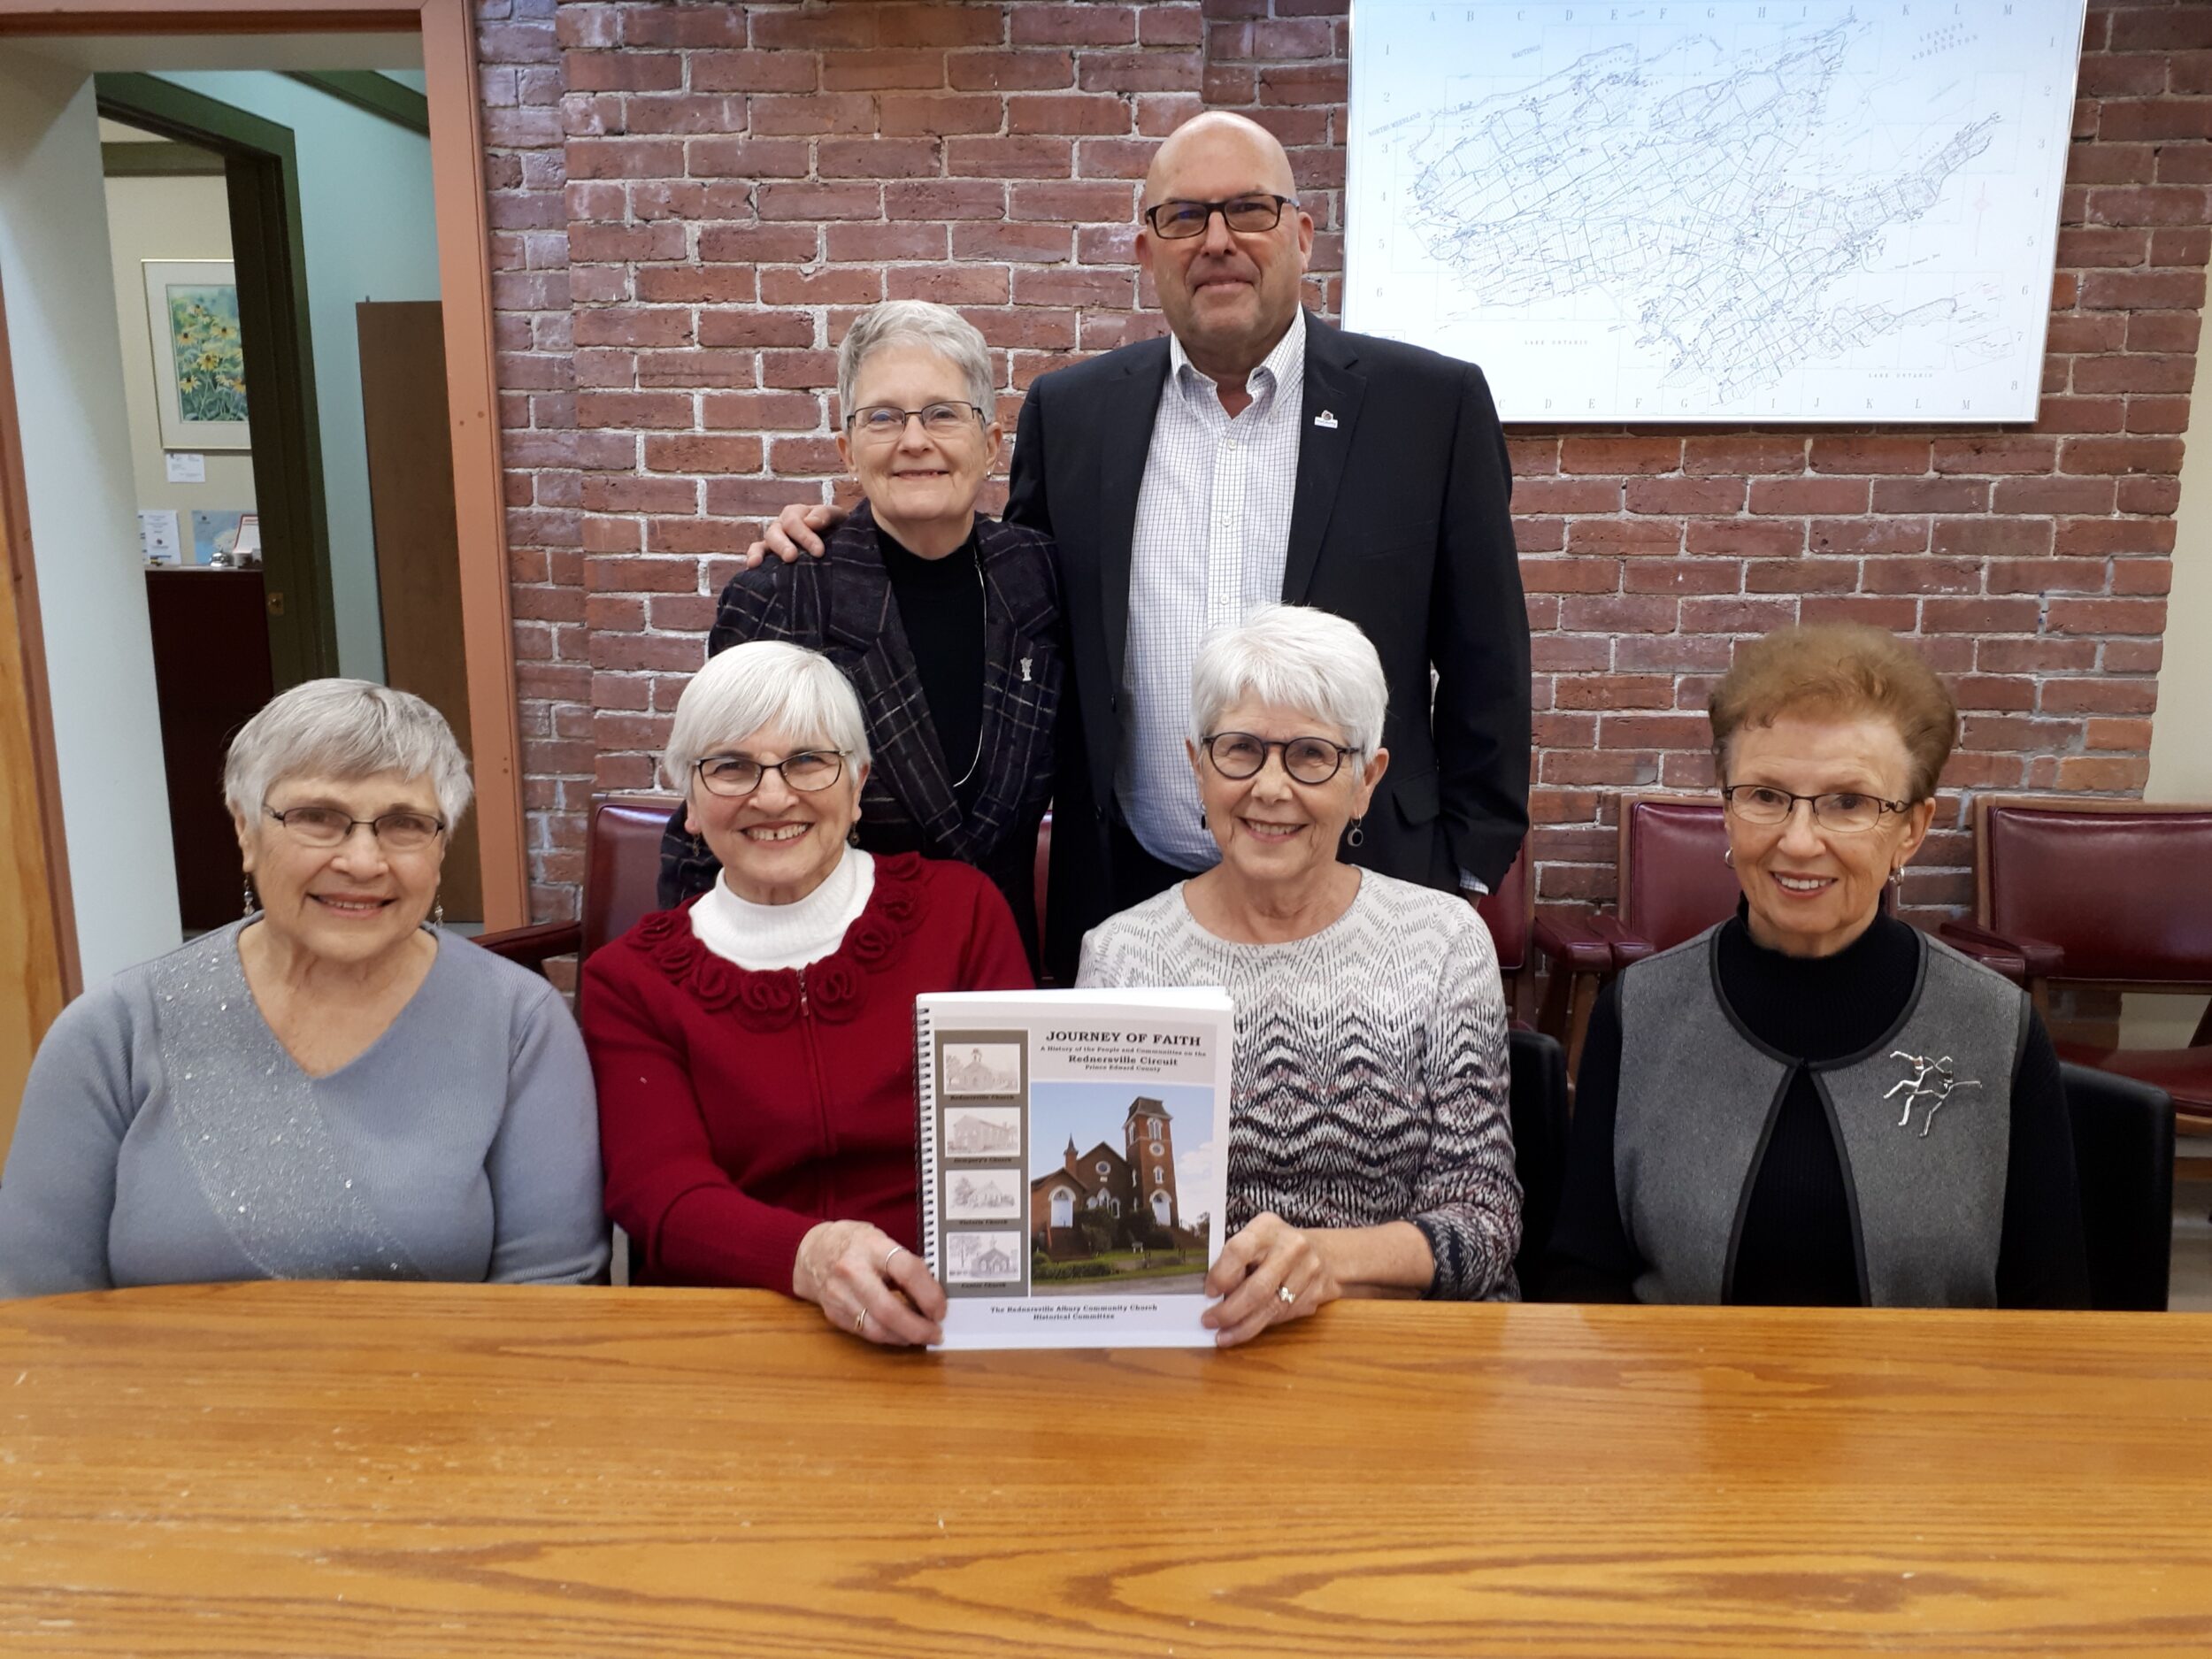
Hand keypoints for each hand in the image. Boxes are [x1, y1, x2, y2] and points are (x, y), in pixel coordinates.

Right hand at [743, 502, 844, 567]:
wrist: (841, 547)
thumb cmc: (839, 530)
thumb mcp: (838, 517)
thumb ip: (826, 515)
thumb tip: (811, 522)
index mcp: (798, 513)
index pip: (795, 522)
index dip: (805, 536)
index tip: (819, 551)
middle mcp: (783, 525)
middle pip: (776, 532)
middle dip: (783, 545)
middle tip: (791, 557)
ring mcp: (775, 541)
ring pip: (763, 543)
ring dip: (760, 553)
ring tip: (756, 563)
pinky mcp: (770, 556)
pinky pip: (757, 553)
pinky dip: (752, 558)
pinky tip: (751, 567)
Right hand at [792, 1220, 945, 1346]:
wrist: (809, 1252)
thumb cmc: (852, 1243)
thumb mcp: (879, 1239)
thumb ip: (903, 1262)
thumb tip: (933, 1292)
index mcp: (871, 1247)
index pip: (907, 1271)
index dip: (929, 1294)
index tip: (941, 1308)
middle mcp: (853, 1272)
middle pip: (889, 1309)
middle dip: (918, 1328)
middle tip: (936, 1333)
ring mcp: (840, 1295)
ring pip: (876, 1328)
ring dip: (904, 1337)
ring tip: (922, 1336)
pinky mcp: (833, 1314)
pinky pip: (865, 1333)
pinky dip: (887, 1337)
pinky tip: (900, 1334)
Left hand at [1201, 1211, 1340, 1347]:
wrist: (1327, 1253)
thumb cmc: (1277, 1245)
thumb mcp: (1254, 1237)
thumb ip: (1234, 1259)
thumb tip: (1212, 1293)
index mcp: (1267, 1228)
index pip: (1239, 1251)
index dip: (1221, 1275)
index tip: (1209, 1292)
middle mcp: (1291, 1248)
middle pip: (1258, 1288)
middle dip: (1230, 1311)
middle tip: (1209, 1321)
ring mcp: (1308, 1272)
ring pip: (1272, 1308)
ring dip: (1243, 1327)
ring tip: (1222, 1335)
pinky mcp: (1316, 1294)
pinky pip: (1283, 1316)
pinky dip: (1261, 1325)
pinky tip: (1245, 1330)